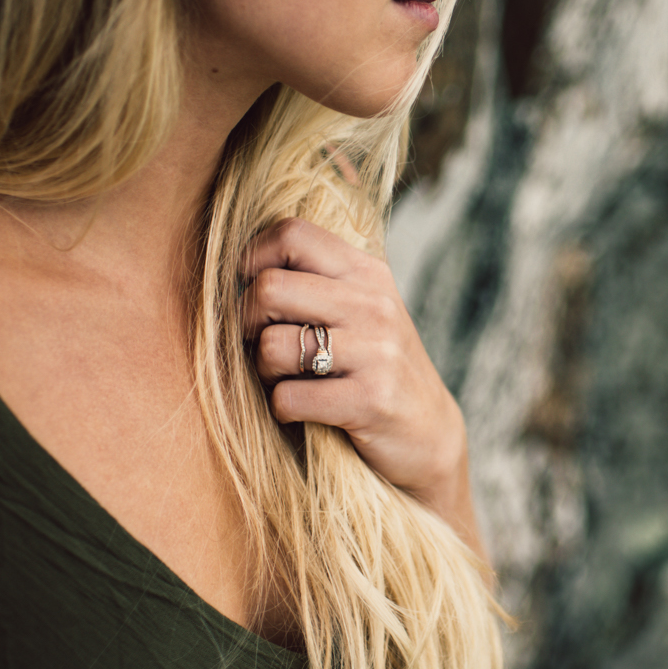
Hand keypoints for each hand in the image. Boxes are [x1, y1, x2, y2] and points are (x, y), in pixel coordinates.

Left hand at [240, 218, 477, 549]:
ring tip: (284, 379)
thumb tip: (238, 266)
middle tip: (258, 343)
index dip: (252, 259)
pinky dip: (281, 408)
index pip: (292, 234)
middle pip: (269, 288)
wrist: (429, 434)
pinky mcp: (371, 400)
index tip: (249, 290)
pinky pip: (288, 397)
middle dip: (247, 321)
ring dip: (263, 370)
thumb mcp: (361, 310)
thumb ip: (316, 281)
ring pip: (272, 344)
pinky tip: (301, 411)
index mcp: (367, 273)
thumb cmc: (376, 368)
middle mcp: (374, 305)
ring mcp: (377, 351)